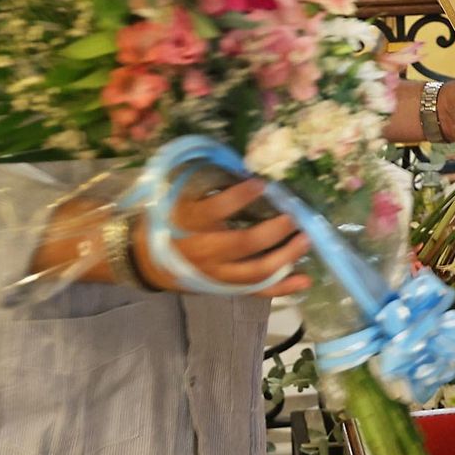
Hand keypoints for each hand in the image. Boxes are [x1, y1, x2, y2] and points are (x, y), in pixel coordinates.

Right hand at [131, 178, 312, 297]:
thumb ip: (207, 182)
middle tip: (295, 216)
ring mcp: (217, 274)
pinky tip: (305, 281)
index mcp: (191, 221)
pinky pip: (256, 291)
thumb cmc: (171, 218)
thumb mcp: (180, 196)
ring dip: (285, 257)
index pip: (216, 209)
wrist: (148, 259)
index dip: (239, 197)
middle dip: (274, 231)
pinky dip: (282, 288)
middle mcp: (205, 250)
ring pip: (255, 272)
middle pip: (244, 244)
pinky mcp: (226, 288)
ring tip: (306, 240)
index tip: (261, 183)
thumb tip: (245, 163)